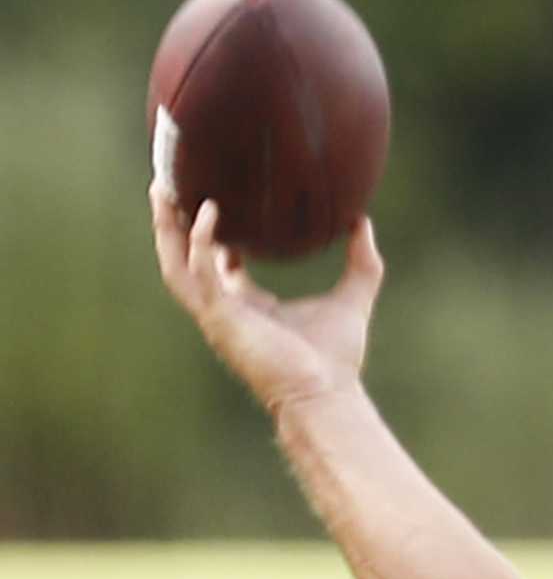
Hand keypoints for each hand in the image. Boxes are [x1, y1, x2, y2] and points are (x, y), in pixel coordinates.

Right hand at [149, 185, 382, 414]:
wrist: (327, 396)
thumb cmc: (337, 361)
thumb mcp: (352, 298)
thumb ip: (362, 262)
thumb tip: (363, 221)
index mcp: (248, 306)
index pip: (217, 265)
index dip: (211, 235)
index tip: (213, 200)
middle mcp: (226, 310)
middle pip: (183, 260)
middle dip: (171, 224)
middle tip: (167, 183)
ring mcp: (218, 316)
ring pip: (175, 265)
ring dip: (166, 229)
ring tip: (162, 188)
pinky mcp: (221, 319)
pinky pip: (198, 272)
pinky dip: (200, 242)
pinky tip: (211, 211)